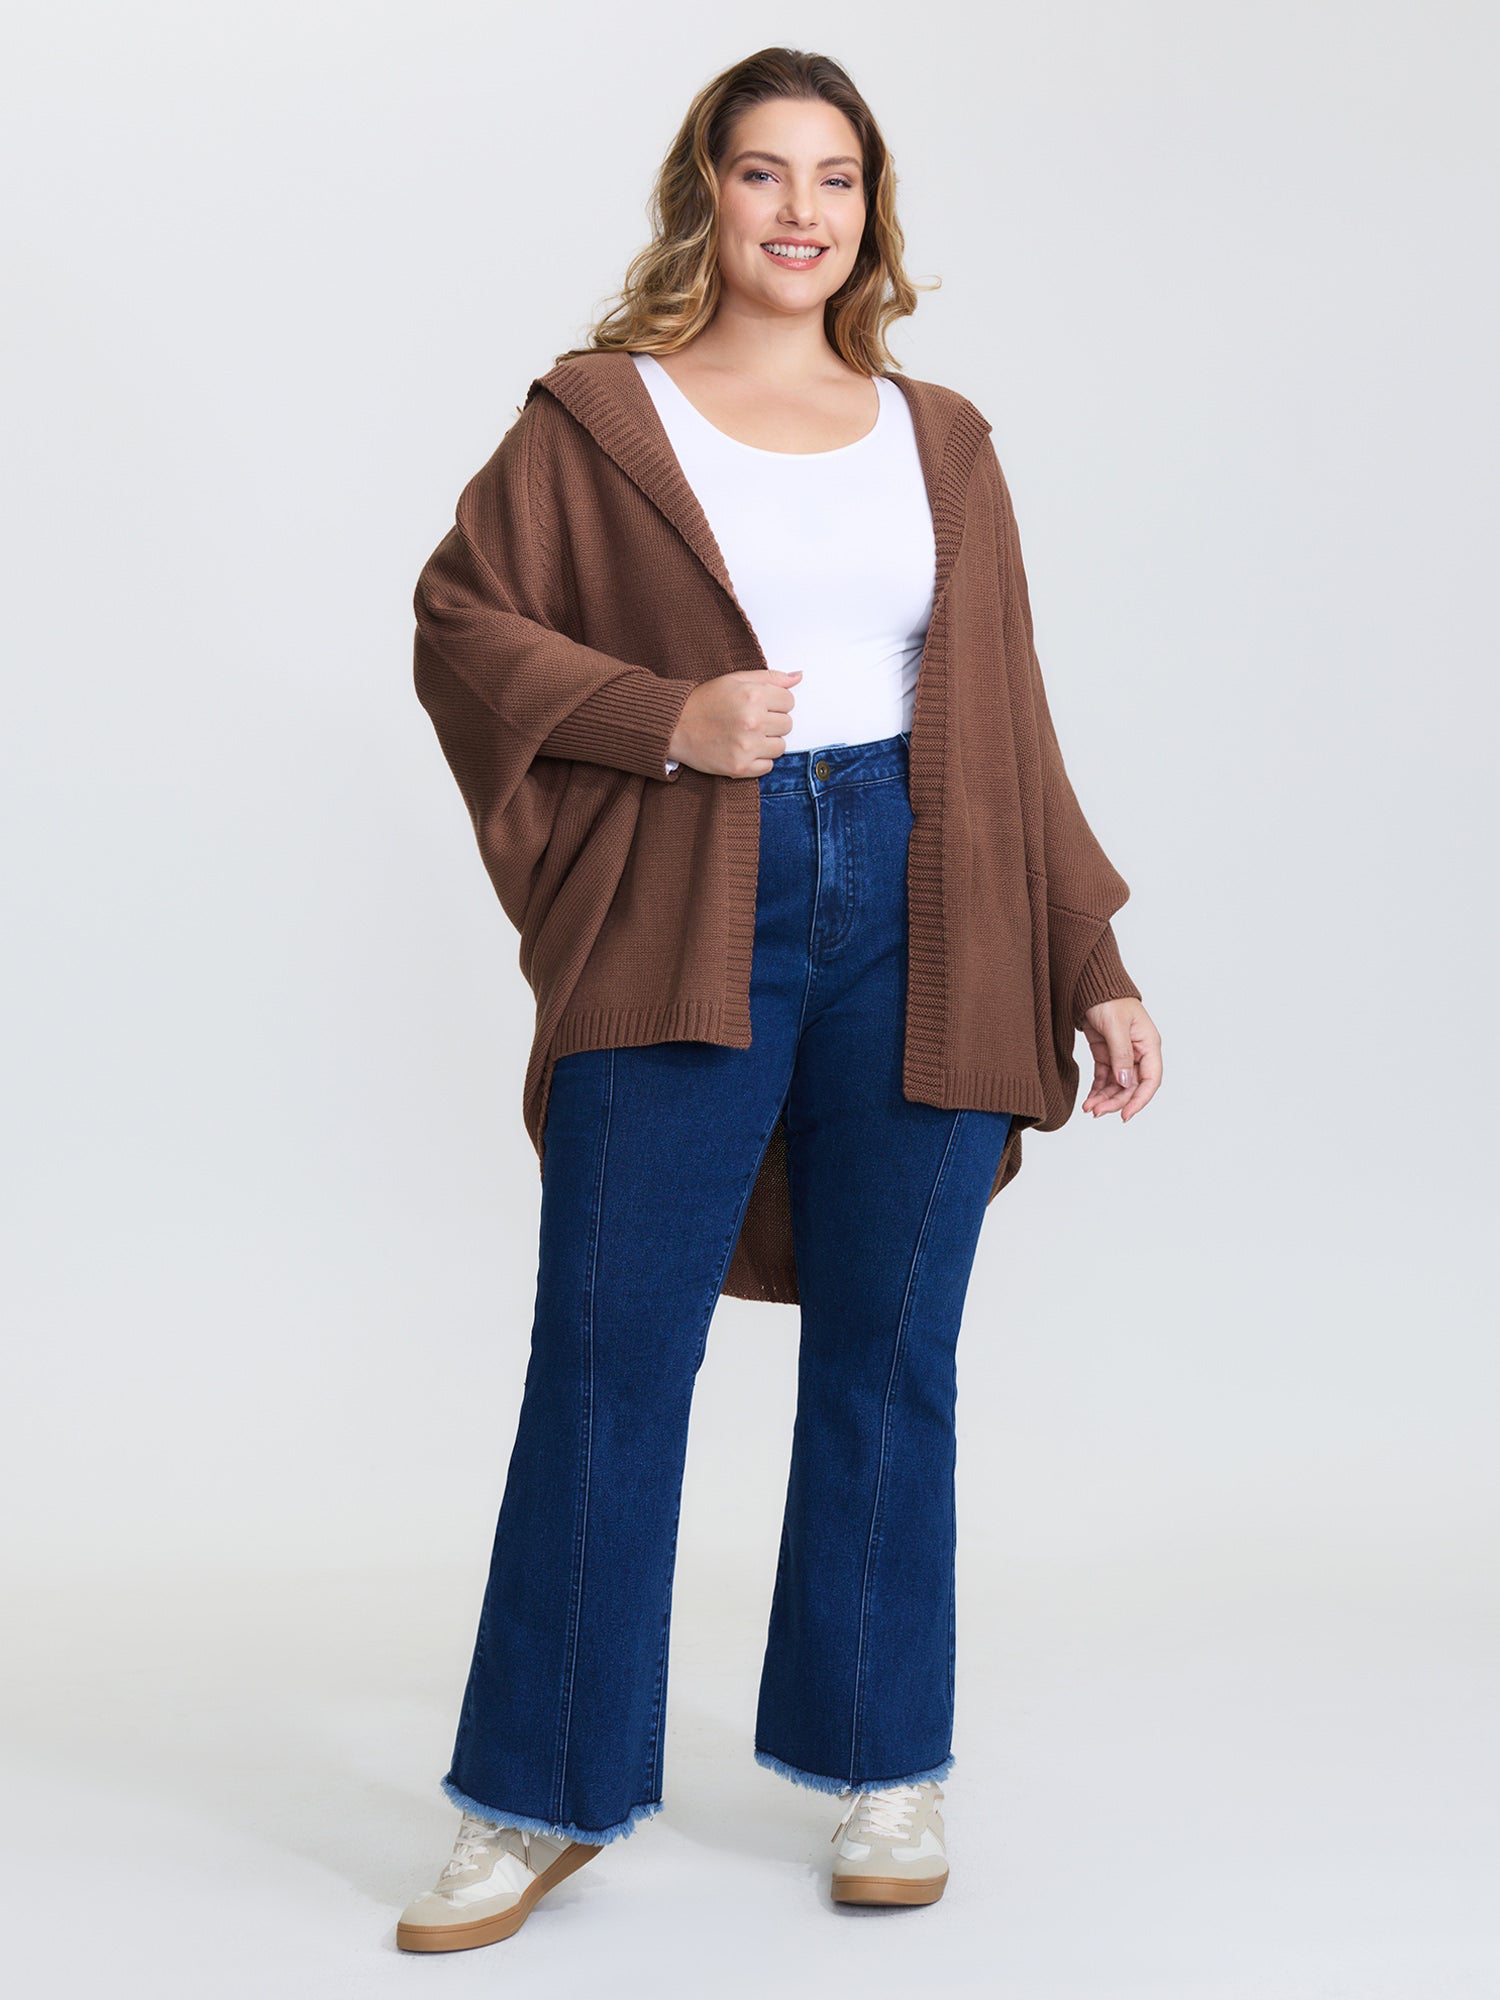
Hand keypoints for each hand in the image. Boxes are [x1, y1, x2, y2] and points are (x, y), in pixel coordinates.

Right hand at [666, 669, 801, 776]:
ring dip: (768, 742)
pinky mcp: (740, 767)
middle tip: (750, 720)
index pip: (789, 701)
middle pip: (787, 724)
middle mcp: (752, 721)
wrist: (674, 727)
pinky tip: (743, 749)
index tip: (760, 704)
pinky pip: (768, 766)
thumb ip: (769, 677)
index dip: (775, 701)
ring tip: (747, 735)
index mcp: (753, 696)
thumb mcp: (735, 680)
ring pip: (781, 747)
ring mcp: (747, 746)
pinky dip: (759, 760)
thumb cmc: (704, 701)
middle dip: (772, 721)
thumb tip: (798, 677)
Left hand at [1079, 997, 1160, 1122]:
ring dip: (1104, 1098)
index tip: (1125, 1115)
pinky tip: (1088, 1099)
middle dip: (1115, 1101)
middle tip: (1096, 1111)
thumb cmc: (1108, 998)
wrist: (1090, 984)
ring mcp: (1122, 1055)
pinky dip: (1097, 1090)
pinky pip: (1105, 1078)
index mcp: (1149, 1045)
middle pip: (1131, 1087)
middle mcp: (1138, 1053)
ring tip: (1088, 1108)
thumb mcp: (1115, 1026)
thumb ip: (1121, 1055)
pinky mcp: (1106, 1054)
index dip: (1139, 1100)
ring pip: (1117, 1085)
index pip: (1151, 1080)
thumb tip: (1126, 1082)